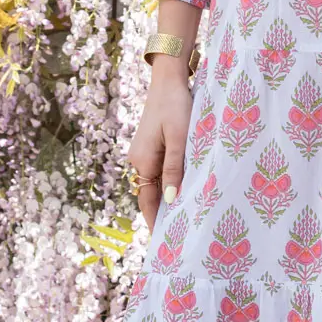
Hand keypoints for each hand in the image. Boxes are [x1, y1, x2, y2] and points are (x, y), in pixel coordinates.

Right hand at [128, 59, 193, 230]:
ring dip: (166, 198)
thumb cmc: (177, 106)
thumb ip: (175, 169)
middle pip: (149, 194)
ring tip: (183, 217)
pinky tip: (180, 188)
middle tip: (178, 235)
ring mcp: (142, 152)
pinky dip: (167, 182)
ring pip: (154, 182)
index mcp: (143, 161)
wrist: (168, 78)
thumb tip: (170, 201)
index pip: (148, 202)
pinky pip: (158, 169)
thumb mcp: (180, 138)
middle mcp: (138, 159)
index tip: (163, 243)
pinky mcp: (150, 144)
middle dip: (161, 214)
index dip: (155, 222)